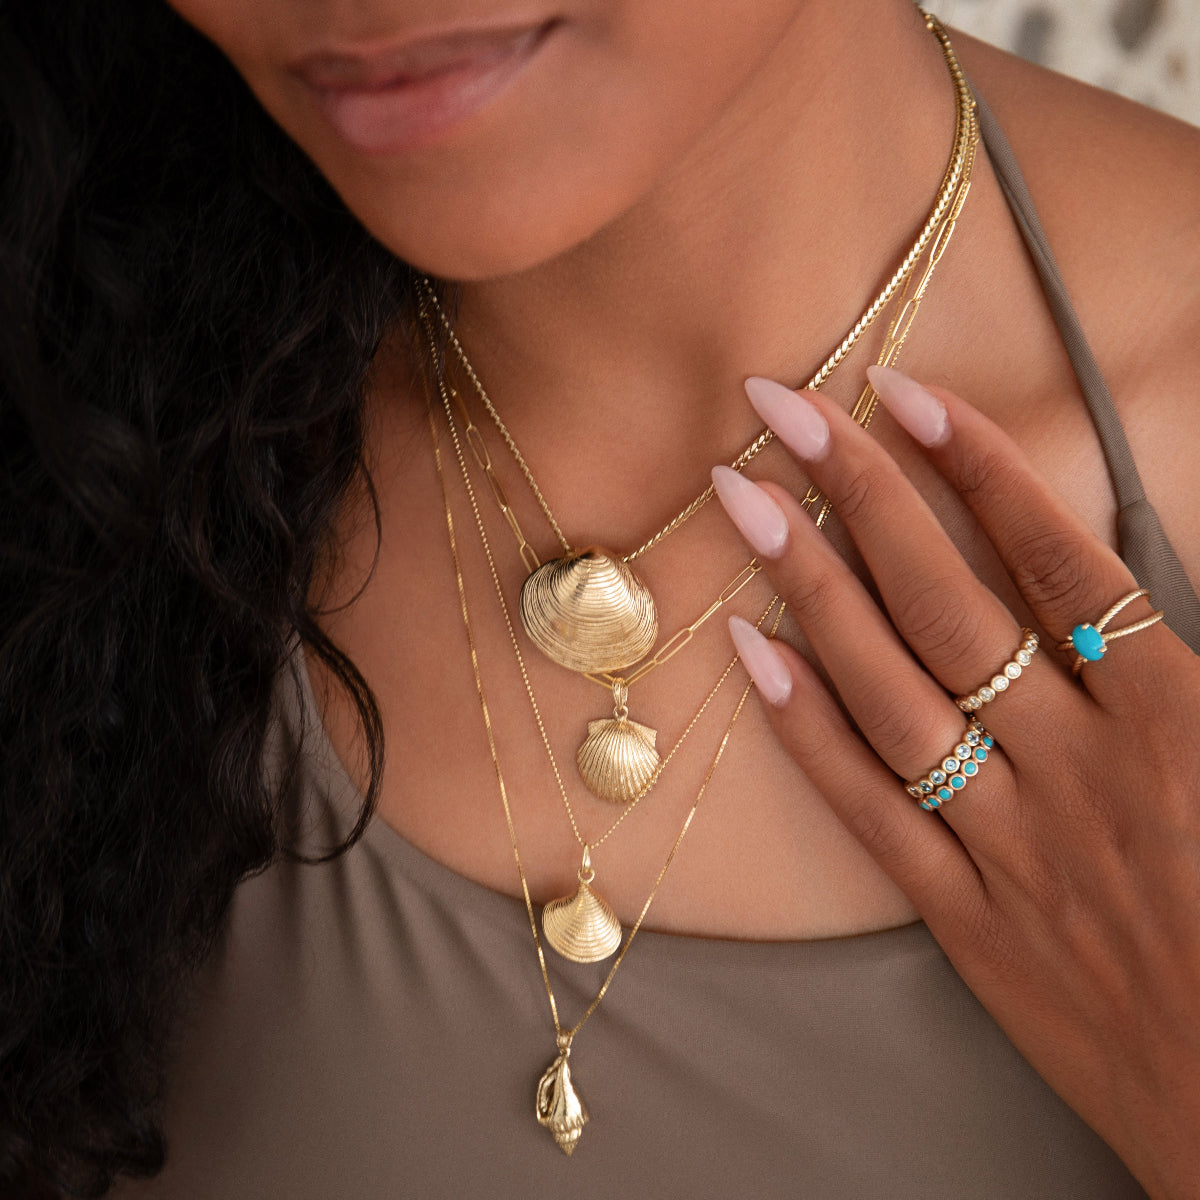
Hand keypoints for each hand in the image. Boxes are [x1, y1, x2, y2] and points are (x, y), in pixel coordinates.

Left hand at [711, 365, 1199, 1199]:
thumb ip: (1181, 660)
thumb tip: (1123, 591)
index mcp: (1178, 719)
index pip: (1054, 559)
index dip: (975, 466)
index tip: (899, 396)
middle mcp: (1082, 766)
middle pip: (948, 601)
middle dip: (861, 492)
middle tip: (781, 409)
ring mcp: (1014, 843)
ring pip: (891, 689)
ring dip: (810, 585)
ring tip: (742, 499)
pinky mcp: (967, 917)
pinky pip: (871, 808)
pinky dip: (808, 728)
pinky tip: (754, 651)